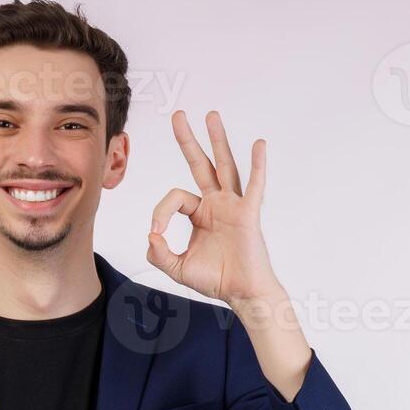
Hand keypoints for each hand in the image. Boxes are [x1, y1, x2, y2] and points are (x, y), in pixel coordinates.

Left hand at [147, 110, 282, 305]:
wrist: (242, 294)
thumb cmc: (217, 280)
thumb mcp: (177, 268)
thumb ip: (159, 254)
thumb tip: (151, 235)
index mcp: (199, 213)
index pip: (174, 198)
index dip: (161, 212)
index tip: (157, 234)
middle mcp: (216, 204)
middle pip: (201, 164)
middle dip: (188, 140)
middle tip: (178, 115)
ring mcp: (233, 205)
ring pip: (224, 166)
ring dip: (218, 140)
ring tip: (211, 115)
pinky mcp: (248, 213)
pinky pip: (255, 185)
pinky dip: (258, 165)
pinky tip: (258, 144)